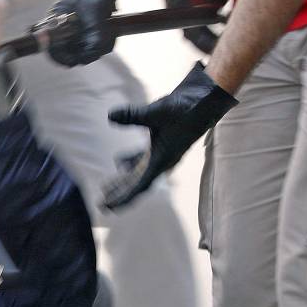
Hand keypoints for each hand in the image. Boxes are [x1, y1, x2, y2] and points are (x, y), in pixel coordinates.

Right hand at [43, 0, 127, 66]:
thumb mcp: (96, 11)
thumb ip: (95, 34)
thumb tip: (93, 53)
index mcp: (56, 20)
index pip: (53, 49)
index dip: (64, 58)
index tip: (77, 61)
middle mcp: (63, 23)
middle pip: (70, 49)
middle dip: (86, 50)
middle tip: (99, 45)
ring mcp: (76, 21)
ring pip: (85, 43)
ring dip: (97, 43)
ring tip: (108, 33)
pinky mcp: (88, 19)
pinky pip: (94, 36)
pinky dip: (103, 36)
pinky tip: (110, 26)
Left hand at [101, 61, 236, 208]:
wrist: (203, 101)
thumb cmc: (184, 108)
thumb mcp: (156, 111)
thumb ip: (132, 115)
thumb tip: (110, 116)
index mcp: (162, 159)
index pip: (140, 185)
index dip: (123, 197)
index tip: (109, 205)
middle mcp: (162, 161)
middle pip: (137, 184)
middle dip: (120, 194)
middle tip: (102, 204)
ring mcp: (162, 154)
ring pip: (139, 173)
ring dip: (124, 181)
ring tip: (107, 188)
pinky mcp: (162, 146)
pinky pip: (144, 161)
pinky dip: (131, 164)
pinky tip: (119, 162)